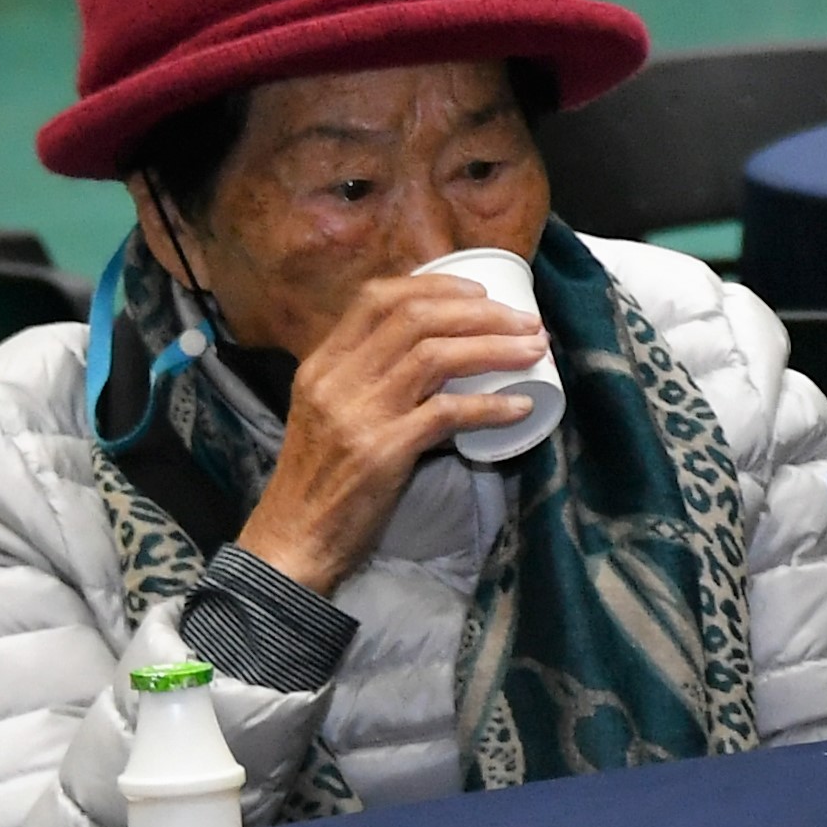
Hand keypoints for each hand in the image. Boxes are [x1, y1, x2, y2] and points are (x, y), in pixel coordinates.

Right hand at [231, 269, 550, 589]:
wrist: (292, 540)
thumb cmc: (319, 480)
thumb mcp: (327, 414)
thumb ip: (364, 381)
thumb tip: (433, 355)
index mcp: (322, 364)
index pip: (376, 298)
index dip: (434, 286)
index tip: (480, 293)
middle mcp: (336, 380)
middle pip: (415, 318)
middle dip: (480, 313)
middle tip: (526, 321)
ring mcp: (358, 414)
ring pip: (436, 356)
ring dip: (495, 348)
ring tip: (534, 351)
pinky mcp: (382, 451)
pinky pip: (448, 413)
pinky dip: (490, 405)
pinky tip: (520, 406)